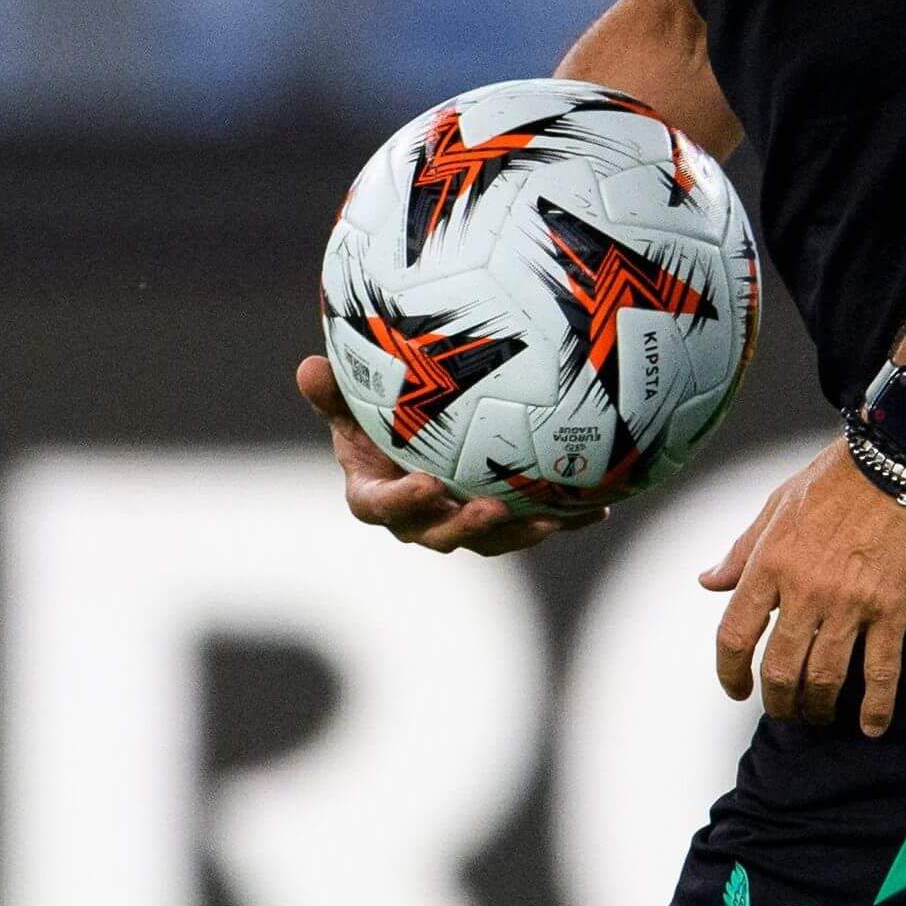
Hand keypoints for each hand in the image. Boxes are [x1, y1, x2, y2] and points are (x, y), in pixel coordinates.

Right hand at [296, 354, 605, 557]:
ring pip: (491, 537)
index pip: (383, 507)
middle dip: (466, 528)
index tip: (426, 484)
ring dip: (520, 532)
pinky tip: (598, 509)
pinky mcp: (500, 518)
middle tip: (490, 509)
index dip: (403, 502)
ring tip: (551, 519)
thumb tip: (307, 367)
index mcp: (375, 495)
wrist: (409, 428)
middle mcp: (419, 518)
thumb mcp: (350, 399)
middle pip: (439, 534)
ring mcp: (460, 522)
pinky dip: (563, 519)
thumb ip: (332, 392)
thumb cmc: (372, 411)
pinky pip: (531, 520)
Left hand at [702, 435, 905, 735]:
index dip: (729, 672)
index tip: (736, 688)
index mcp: (770, 563)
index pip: (735, 634)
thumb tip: (708, 582)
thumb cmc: (837, 478)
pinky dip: (875, 706)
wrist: (900, 461)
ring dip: (817, 707)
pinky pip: (881, 671)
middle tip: (783, 708)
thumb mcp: (776, 505)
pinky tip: (871, 726)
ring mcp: (851, 604)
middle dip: (777, 700)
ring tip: (817, 715)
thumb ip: (741, 552)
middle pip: (780, 669)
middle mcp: (806, 589)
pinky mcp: (892, 609)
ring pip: (825, 678)